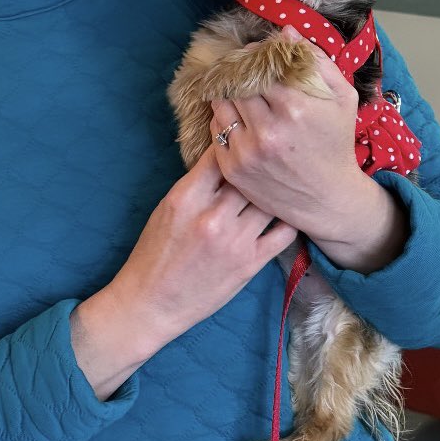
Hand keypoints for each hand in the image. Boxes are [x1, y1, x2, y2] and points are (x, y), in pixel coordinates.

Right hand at [71, 147, 295, 398]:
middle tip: (269, 157)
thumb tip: (228, 157)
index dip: (234, 142)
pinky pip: (284, 232)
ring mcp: (235, 241)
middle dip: (259, 165)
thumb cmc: (155, 253)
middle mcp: (213, 217)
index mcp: (186, 198)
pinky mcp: (251, 263)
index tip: (243, 138)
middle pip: (250, 175)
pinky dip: (288, 218)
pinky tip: (288, 211)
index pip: (220, 156)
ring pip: (270, 200)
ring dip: (276, 190)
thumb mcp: (168, 208)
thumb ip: (197, 183)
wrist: (151, 302)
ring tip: (283, 182)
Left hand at [210, 28, 407, 270]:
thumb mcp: (342, 98)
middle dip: (239, 71)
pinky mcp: (232, 169)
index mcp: (295, 107)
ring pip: (220, 104)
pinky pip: (216, 129)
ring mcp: (246, 151)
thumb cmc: (336, 144)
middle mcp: (267, 130)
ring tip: (239, 91)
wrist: (328, 199)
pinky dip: (224, 119)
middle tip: (244, 68)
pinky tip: (239, 118)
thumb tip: (286, 32)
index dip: (257, 56)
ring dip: (227, 93)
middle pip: (236, 82)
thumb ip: (317, 61)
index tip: (259, 53)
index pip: (260, 65)